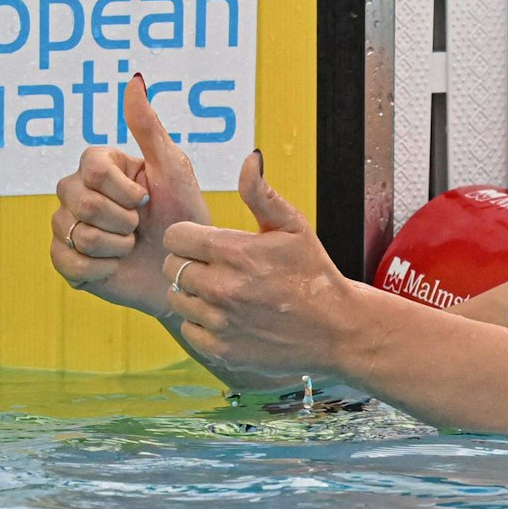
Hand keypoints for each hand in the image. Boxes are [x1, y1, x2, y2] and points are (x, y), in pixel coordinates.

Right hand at [50, 74, 210, 314]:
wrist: (183, 271)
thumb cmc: (183, 217)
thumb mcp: (173, 169)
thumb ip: (148, 126)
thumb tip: (134, 80)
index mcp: (100, 164)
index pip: (91, 166)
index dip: (123, 189)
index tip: (147, 199)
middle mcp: (76, 190)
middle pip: (78, 199)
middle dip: (121, 219)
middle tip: (139, 226)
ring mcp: (67, 225)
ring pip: (74, 232)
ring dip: (113, 245)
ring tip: (129, 246)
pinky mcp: (64, 260)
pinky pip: (67, 261)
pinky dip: (99, 269)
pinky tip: (115, 266)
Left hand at [160, 150, 359, 377]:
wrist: (336, 328)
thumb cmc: (313, 272)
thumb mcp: (293, 226)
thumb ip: (261, 194)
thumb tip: (249, 158)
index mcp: (233, 251)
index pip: (176, 237)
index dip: (188, 237)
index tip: (205, 244)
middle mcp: (221, 287)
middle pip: (171, 267)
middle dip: (189, 264)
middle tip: (217, 269)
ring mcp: (219, 321)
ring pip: (176, 298)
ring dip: (193, 294)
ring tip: (222, 293)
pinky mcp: (220, 349)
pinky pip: (189, 329)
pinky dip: (202, 324)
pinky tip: (227, 317)